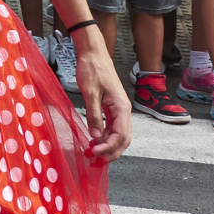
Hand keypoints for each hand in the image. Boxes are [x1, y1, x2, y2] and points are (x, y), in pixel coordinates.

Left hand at [72, 35, 130, 160]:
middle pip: (123, 139)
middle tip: (96, 159)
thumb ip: (93, 114)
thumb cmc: (92, 69)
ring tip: (94, 153)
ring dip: (108, 145)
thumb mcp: (90, 92)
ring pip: (118, 134)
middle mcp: (124, 110)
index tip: (94, 152)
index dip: (109, 147)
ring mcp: (119, 109)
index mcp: (122, 108)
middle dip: (111, 151)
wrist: (93, 53)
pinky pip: (112, 126)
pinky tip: (95, 140)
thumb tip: (94, 135)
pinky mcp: (112, 106)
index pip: (121, 136)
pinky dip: (105, 136)